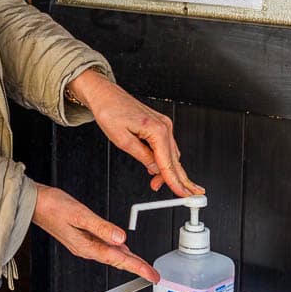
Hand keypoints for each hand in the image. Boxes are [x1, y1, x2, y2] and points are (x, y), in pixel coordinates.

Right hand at [31, 183, 158, 282]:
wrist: (34, 203)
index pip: (118, 259)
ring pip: (111, 255)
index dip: (138, 267)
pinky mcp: (81, 237)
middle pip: (117, 260)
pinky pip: (104, 247)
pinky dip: (116, 249)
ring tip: (142, 264)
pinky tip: (122, 247)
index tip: (151, 274)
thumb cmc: (52, 206)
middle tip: (152, 274)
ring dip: (128, 259)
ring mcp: (83, 244)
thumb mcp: (79, 214)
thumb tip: (120, 237)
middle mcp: (85, 248)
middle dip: (136, 267)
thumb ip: (101, 226)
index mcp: (86, 246)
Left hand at [67, 69, 203, 197]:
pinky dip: (164, 160)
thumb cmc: (110, 111)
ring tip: (159, 185)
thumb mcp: (122, 140)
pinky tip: (159, 170)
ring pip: (172, 155)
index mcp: (157, 129)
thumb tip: (155, 169)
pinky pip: (166, 147)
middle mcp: (164, 126)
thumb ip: (142, 156)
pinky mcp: (159, 124)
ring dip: (168, 171)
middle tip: (186, 196)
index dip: (175, 182)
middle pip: (175, 160)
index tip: (182, 194)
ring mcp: (163, 124)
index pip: (168, 163)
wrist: (105, 95)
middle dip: (178, 180)